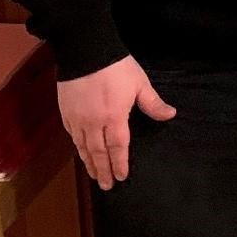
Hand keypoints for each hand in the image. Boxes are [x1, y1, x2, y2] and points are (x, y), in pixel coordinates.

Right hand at [57, 55, 174, 190]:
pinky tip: (81, 152)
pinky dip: (77, 146)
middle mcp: (94, 122)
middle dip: (103, 170)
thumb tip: (170, 115)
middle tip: (106, 186)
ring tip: (94, 175)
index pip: (117, 147)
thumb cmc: (115, 66)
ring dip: (89, 162)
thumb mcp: (139, 83)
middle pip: (98, 152)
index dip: (119, 163)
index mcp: (114, 117)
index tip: (121, 177)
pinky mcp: (66, 111)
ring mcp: (77, 117)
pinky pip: (72, 134)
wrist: (85, 50)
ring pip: (82, 146)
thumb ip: (153, 103)